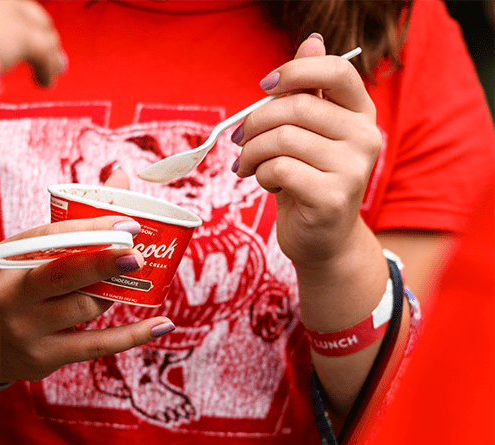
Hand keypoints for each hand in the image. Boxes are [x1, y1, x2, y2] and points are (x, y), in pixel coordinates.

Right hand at [0, 0, 65, 85]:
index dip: (4, 18)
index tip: (2, 33)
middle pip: (24, 8)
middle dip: (34, 27)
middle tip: (37, 47)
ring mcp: (6, 10)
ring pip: (41, 28)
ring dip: (48, 49)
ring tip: (51, 67)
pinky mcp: (23, 35)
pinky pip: (46, 52)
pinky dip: (48, 68)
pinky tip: (44, 82)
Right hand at [0, 216, 173, 381]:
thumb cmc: (14, 284)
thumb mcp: (28, 250)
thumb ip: (73, 220)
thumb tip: (121, 177)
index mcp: (8, 257)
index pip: (50, 237)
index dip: (90, 229)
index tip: (127, 223)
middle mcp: (12, 294)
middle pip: (63, 275)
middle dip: (102, 263)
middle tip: (137, 254)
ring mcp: (27, 330)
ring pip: (85, 308)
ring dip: (115, 292)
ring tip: (134, 280)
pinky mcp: (43, 358)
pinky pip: (97, 345)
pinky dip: (133, 335)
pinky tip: (162, 324)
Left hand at [231, 35, 381, 268]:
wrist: (322, 239)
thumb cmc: (308, 180)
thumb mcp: (307, 134)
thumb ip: (308, 93)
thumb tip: (311, 41)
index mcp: (361, 114)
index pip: (337, 70)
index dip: (295, 71)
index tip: (265, 86)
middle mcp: (366, 137)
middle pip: (296, 107)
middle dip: (255, 123)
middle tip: (241, 142)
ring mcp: (354, 168)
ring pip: (282, 138)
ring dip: (252, 153)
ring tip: (250, 166)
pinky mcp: (333, 196)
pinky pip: (280, 169)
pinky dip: (262, 175)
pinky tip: (269, 183)